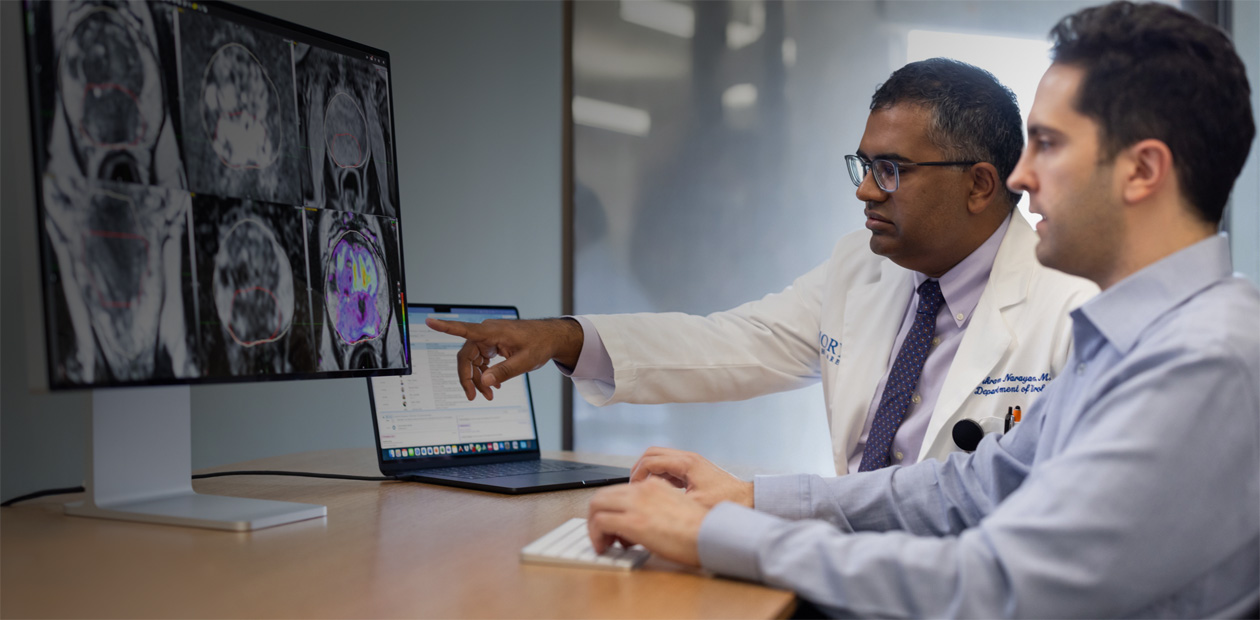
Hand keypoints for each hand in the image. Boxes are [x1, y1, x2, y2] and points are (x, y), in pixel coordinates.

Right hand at [425, 317, 582, 400]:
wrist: (551, 337)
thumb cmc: (540, 344)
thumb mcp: (525, 362)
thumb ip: (504, 372)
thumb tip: (483, 381)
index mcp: (492, 332)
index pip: (465, 329)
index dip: (445, 327)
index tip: (430, 321)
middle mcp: (487, 333)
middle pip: (466, 356)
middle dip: (468, 378)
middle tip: (473, 397)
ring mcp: (489, 338)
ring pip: (473, 361)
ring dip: (477, 379)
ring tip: (488, 395)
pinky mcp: (493, 344)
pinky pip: (482, 360)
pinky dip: (485, 373)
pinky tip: (492, 386)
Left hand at [587, 478, 708, 566]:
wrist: (712, 535)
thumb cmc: (701, 529)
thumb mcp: (677, 508)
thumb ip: (656, 508)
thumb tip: (639, 525)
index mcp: (654, 485)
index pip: (619, 491)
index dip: (611, 509)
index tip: (614, 527)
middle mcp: (643, 490)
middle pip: (602, 495)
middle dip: (596, 515)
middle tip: (603, 534)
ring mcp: (636, 504)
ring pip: (596, 505)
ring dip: (594, 525)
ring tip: (602, 542)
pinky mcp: (633, 522)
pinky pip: (600, 522)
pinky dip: (596, 535)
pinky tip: (604, 547)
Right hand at [629, 447, 753, 508]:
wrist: (749, 501)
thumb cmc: (729, 503)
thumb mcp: (695, 506)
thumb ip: (670, 502)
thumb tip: (649, 504)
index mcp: (686, 464)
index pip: (650, 461)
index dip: (637, 475)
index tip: (633, 489)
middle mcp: (688, 458)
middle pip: (652, 453)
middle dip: (639, 469)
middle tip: (634, 487)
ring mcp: (691, 462)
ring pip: (660, 458)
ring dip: (649, 471)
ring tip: (643, 490)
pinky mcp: (694, 469)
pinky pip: (669, 466)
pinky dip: (659, 475)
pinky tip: (660, 491)